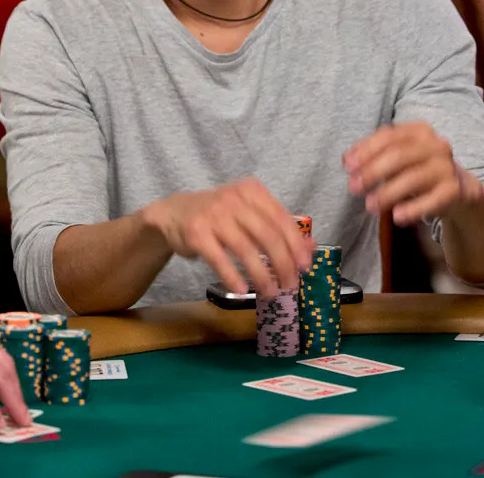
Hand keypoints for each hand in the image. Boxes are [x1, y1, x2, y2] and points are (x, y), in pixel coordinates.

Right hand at [142, 179, 313, 297]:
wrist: (174, 212)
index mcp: (252, 191)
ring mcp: (214, 215)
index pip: (281, 218)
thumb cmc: (219, 215)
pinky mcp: (196, 233)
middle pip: (267, 235)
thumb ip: (277, 226)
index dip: (296, 245)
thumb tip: (310, 249)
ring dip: (261, 275)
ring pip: (245, 249)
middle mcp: (234, 199)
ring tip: (270, 292)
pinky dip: (232, 277)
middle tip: (291, 285)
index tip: (305, 267)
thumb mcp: (249, 212)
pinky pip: (219, 259)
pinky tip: (242, 291)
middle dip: (283, 263)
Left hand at [344, 121, 478, 226]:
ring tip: (370, 206)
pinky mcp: (454, 190)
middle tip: (354, 188)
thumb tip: (347, 160)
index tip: (348, 167)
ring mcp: (446, 167)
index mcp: (419, 131)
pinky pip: (432, 200)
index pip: (388, 136)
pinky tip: (397, 217)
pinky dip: (413, 209)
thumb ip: (373, 154)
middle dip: (372, 172)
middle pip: (398, 155)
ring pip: (413, 178)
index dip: (366, 151)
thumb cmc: (418, 169)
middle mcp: (436, 144)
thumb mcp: (397, 157)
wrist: (457, 188)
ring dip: (387, 193)